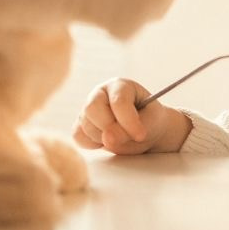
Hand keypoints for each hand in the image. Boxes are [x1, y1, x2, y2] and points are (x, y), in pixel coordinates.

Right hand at [73, 78, 192, 154]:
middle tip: (123, 139)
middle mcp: (100, 93)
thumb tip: (108, 139)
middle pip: (92, 108)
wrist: (145, 130)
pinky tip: (106, 141)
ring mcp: (88, 108)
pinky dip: (92, 143)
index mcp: (120, 86)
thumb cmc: (149, 121)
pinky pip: (79, 136)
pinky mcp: (81, 124)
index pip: (118, 101)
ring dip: (103, 138)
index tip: (140, 135)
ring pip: (85, 124)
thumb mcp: (149, 123)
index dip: (128, 120)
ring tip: (121, 138)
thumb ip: (130, 129)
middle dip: (108, 127)